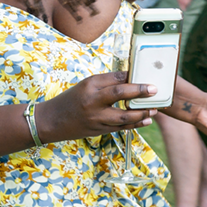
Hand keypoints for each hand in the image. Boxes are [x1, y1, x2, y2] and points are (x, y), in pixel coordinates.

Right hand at [33, 72, 155, 141]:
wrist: (52, 121)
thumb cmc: (71, 99)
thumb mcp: (86, 85)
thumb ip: (107, 82)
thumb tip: (130, 78)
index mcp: (89, 86)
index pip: (114, 78)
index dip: (132, 77)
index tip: (146, 76)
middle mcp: (92, 101)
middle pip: (119, 94)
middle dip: (139, 92)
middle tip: (154, 90)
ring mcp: (95, 118)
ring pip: (123, 116)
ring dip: (141, 112)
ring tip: (154, 109)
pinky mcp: (99, 130)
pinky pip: (120, 128)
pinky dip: (135, 124)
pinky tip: (146, 120)